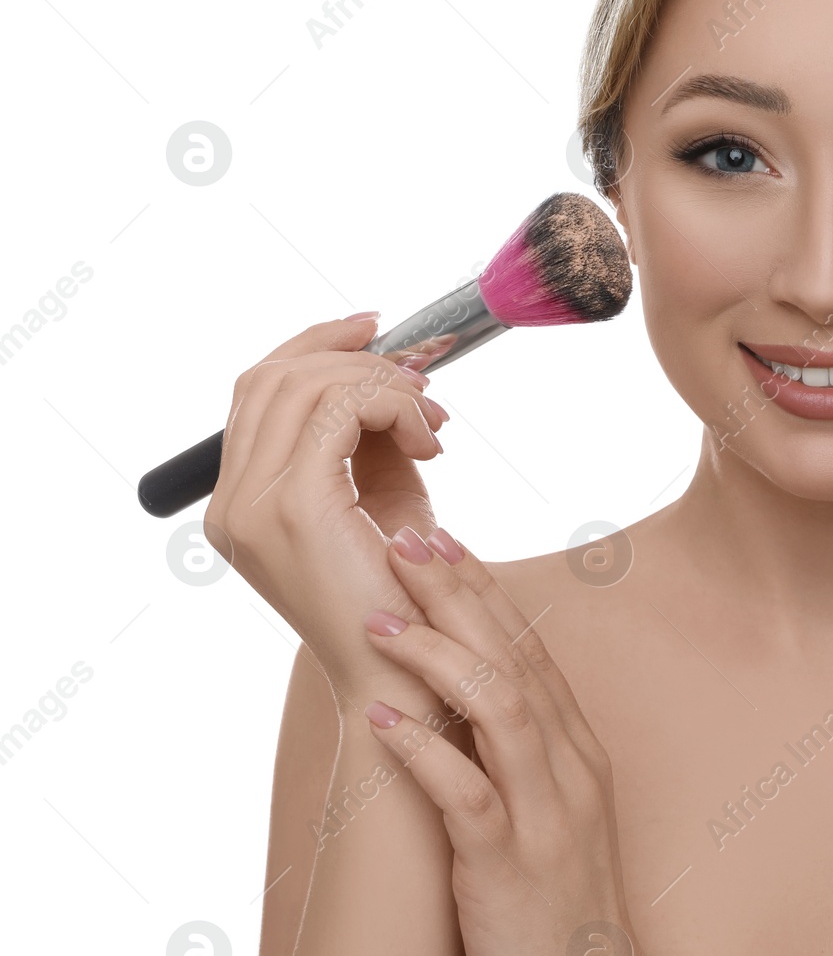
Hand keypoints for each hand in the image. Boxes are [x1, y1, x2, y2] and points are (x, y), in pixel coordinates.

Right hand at [201, 314, 448, 696]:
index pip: (258, 389)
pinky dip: (393, 407)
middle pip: (275, 376)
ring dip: (383, 385)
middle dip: (355, 358)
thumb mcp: (381, 495)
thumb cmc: (405, 592)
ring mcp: (252, 507)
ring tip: (432, 422)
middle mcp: (230, 505)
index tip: (377, 331)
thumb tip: (387, 370)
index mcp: (239, 502)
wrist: (409, 672)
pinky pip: (339, 411)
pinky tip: (429, 442)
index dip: (316, 344)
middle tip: (420, 380)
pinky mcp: (295, 508)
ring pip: (306, 384)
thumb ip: (366, 435)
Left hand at [361, 525, 638, 955]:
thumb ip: (518, 746)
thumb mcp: (548, 806)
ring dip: (437, 658)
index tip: (441, 542)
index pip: (531, 647)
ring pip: (499, 709)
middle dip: (458, 595)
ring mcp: (546, 814)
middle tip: (406, 544)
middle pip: (516, 658)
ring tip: (380, 623)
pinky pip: (468, 795)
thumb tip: (463, 685)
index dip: (484, 590)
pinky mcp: (511, 864)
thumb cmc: (553, 894)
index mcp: (577, 748)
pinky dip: (424, 751)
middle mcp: (570, 768)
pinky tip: (383, 721)